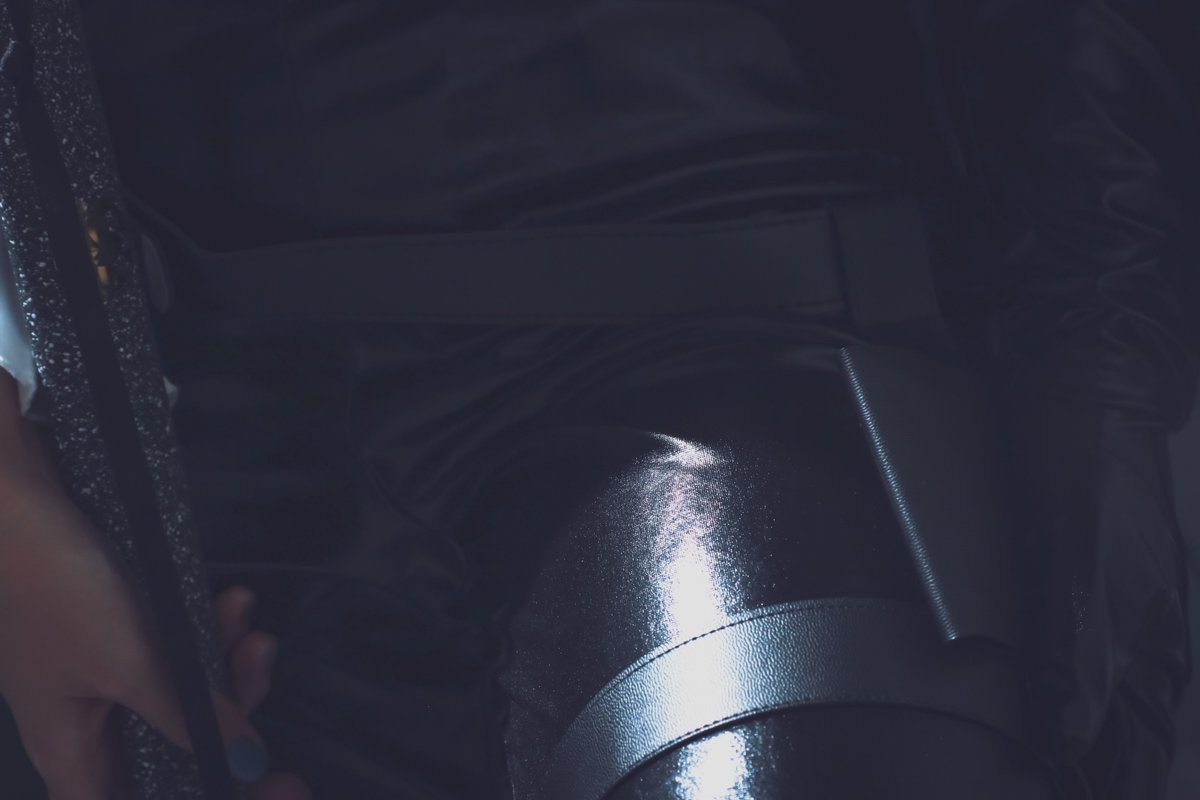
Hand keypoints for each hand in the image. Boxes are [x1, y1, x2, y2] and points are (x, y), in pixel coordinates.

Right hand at [0, 473, 309, 798]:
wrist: (16, 499)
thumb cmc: (54, 586)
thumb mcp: (130, 662)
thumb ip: (188, 717)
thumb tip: (246, 763)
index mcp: (71, 755)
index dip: (199, 798)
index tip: (265, 780)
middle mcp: (85, 727)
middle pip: (176, 753)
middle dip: (231, 715)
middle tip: (259, 663)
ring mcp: (101, 680)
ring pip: (184, 697)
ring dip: (226, 662)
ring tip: (248, 618)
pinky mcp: (117, 638)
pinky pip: (176, 653)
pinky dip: (207, 633)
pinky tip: (231, 601)